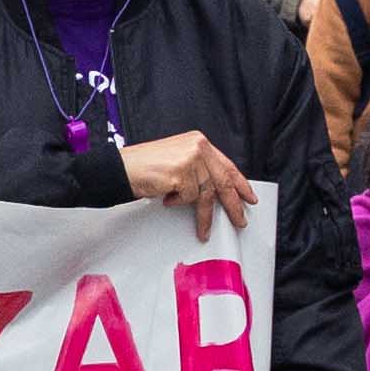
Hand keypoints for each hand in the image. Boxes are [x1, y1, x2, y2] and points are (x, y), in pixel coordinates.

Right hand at [117, 130, 255, 239]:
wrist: (121, 168)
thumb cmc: (144, 166)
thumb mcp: (178, 161)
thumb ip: (198, 170)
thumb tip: (216, 191)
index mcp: (198, 142)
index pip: (226, 165)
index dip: (240, 183)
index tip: (248, 196)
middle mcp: (197, 147)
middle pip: (223, 180)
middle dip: (233, 205)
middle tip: (240, 220)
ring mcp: (190, 159)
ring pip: (207, 194)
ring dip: (204, 216)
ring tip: (202, 229)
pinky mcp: (181, 173)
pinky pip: (188, 197)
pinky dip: (178, 203)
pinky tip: (166, 197)